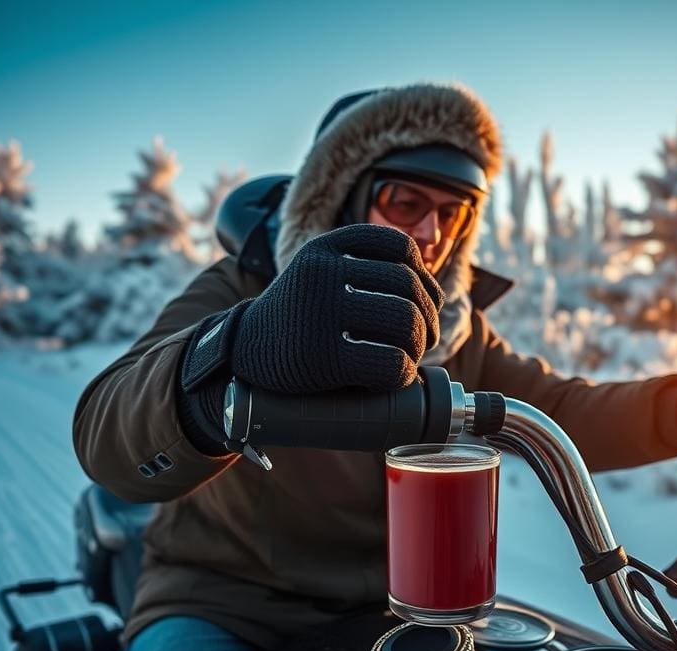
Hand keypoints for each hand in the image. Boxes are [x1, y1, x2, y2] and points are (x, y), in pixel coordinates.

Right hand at [231, 224, 443, 392]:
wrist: (240, 356)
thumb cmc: (298, 319)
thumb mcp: (319, 275)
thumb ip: (364, 270)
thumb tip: (436, 296)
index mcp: (325, 246)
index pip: (400, 246)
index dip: (425, 278)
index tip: (425, 304)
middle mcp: (323, 271)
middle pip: (409, 288)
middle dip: (428, 320)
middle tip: (423, 342)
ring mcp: (320, 312)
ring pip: (406, 323)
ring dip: (419, 347)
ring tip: (407, 358)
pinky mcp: (321, 357)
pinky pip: (390, 363)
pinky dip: (403, 374)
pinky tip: (394, 378)